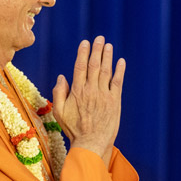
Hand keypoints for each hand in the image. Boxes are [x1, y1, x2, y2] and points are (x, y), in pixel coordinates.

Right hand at [51, 36, 125, 159]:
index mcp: (77, 91)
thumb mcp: (59, 112)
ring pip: (106, 71)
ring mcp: (104, 95)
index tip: (85, 43)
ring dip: (108, 57)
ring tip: (109, 46)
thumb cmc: (74, 129)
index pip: (80, 67)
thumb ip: (58, 93)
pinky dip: (120, 71)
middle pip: (94, 65)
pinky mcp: (115, 101)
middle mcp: (91, 90)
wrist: (91, 142)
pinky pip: (118, 82)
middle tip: (99, 38)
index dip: (83, 53)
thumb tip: (61, 76)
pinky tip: (121, 62)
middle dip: (97, 50)